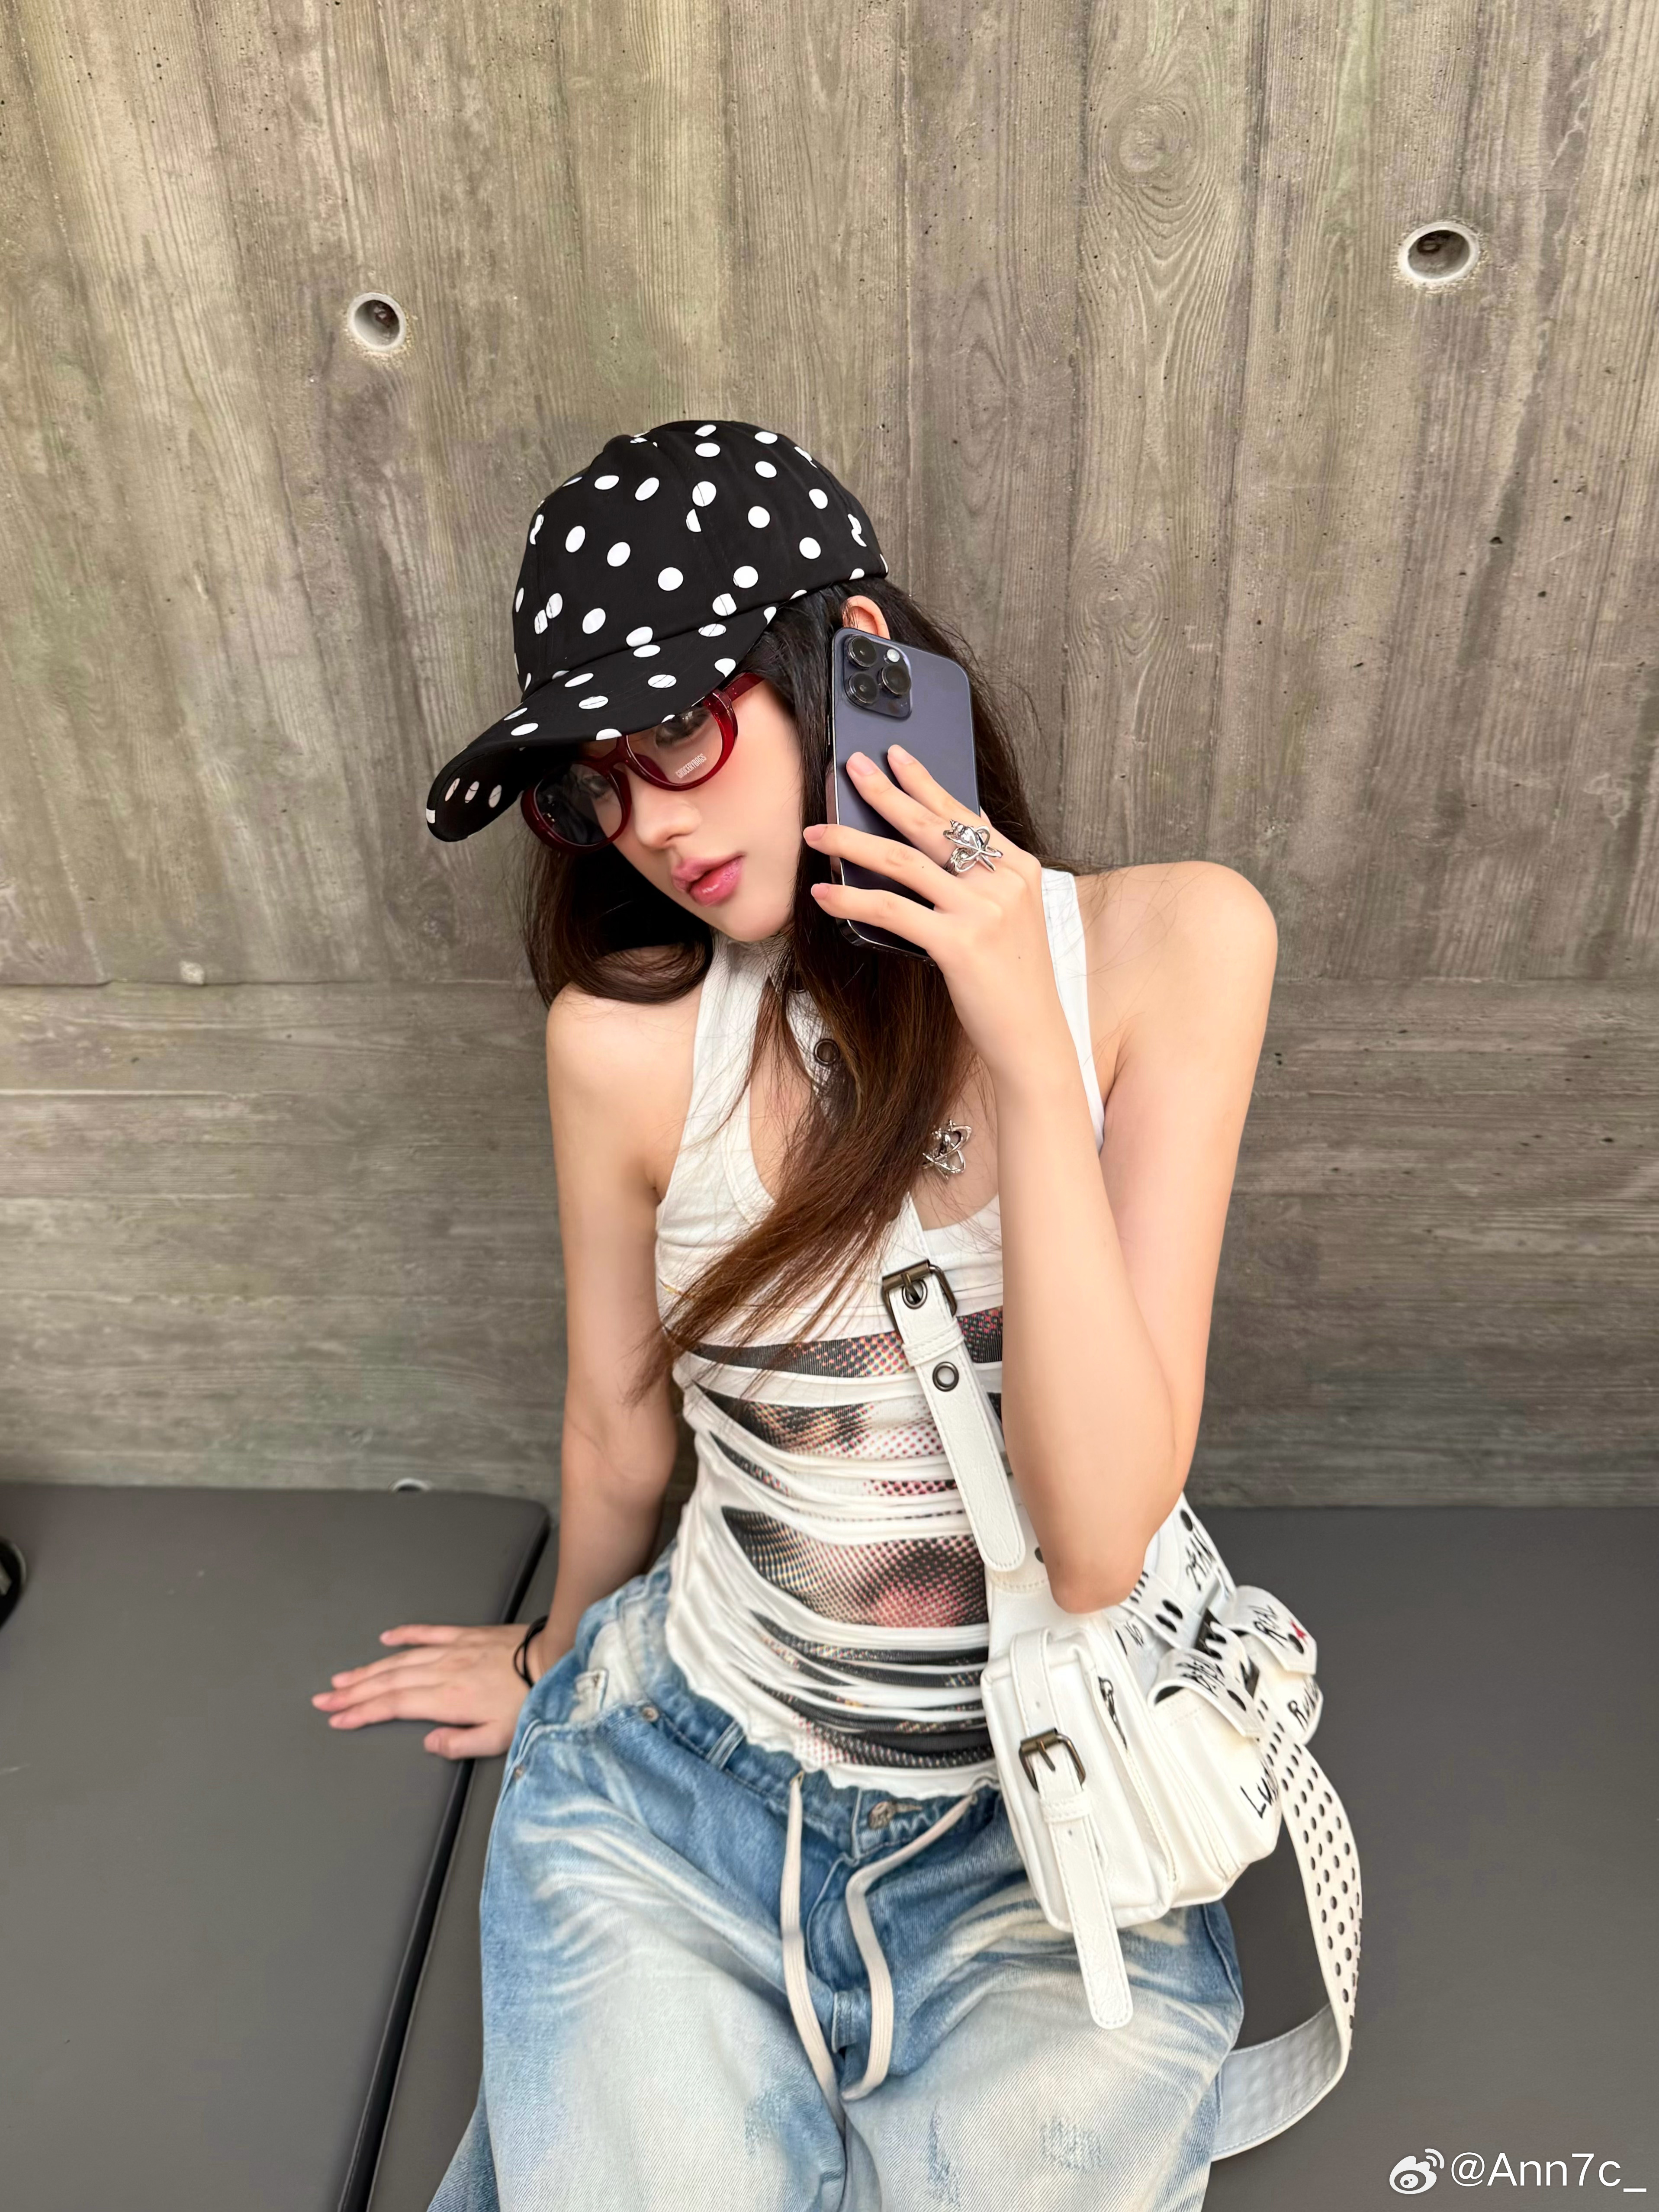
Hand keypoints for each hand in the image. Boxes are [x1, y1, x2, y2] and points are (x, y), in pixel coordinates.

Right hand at [311, 1622, 534, 1759]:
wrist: (554, 1658)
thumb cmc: (530, 1702)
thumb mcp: (498, 1737)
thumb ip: (460, 1744)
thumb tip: (428, 1744)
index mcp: (447, 1699)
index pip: (394, 1706)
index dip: (362, 1712)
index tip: (337, 1718)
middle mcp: (442, 1671)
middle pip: (388, 1682)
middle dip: (352, 1692)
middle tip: (324, 1699)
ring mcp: (452, 1649)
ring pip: (400, 1660)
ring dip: (368, 1669)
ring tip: (343, 1678)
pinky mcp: (466, 1635)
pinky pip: (428, 1633)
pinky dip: (405, 1635)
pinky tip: (386, 1639)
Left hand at [804, 746, 1071, 1085]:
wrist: (1032, 1035)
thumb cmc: (1013, 980)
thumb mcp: (1011, 916)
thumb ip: (986, 875)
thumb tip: (956, 834)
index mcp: (1019, 868)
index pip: (963, 813)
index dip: (925, 782)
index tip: (896, 756)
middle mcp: (1004, 881)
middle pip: (931, 825)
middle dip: (885, 792)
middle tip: (850, 767)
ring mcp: (982, 911)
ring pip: (904, 861)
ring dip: (852, 842)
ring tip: (817, 832)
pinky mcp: (958, 944)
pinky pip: (892, 911)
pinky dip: (851, 900)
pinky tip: (824, 895)